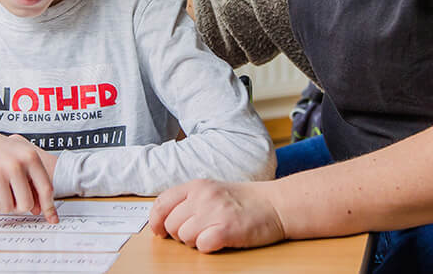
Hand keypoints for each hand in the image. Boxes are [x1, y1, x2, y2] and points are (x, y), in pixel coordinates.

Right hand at [0, 126, 57, 220]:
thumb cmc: (3, 152)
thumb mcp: (23, 157)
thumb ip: (35, 181)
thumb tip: (40, 210)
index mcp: (31, 157)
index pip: (46, 189)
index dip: (49, 207)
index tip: (52, 220)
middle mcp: (16, 165)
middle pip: (26, 204)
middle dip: (20, 206)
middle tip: (13, 197)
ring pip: (7, 209)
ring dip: (3, 205)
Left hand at [149, 179, 284, 252]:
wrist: (277, 204)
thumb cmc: (245, 201)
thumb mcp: (213, 191)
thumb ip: (190, 200)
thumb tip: (164, 220)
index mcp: (197, 185)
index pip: (162, 203)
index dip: (156, 220)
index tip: (159, 231)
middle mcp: (203, 196)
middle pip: (171, 224)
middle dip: (180, 234)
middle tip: (199, 232)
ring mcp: (214, 212)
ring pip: (184, 236)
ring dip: (195, 241)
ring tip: (213, 234)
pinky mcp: (226, 229)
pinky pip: (202, 246)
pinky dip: (209, 247)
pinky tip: (221, 239)